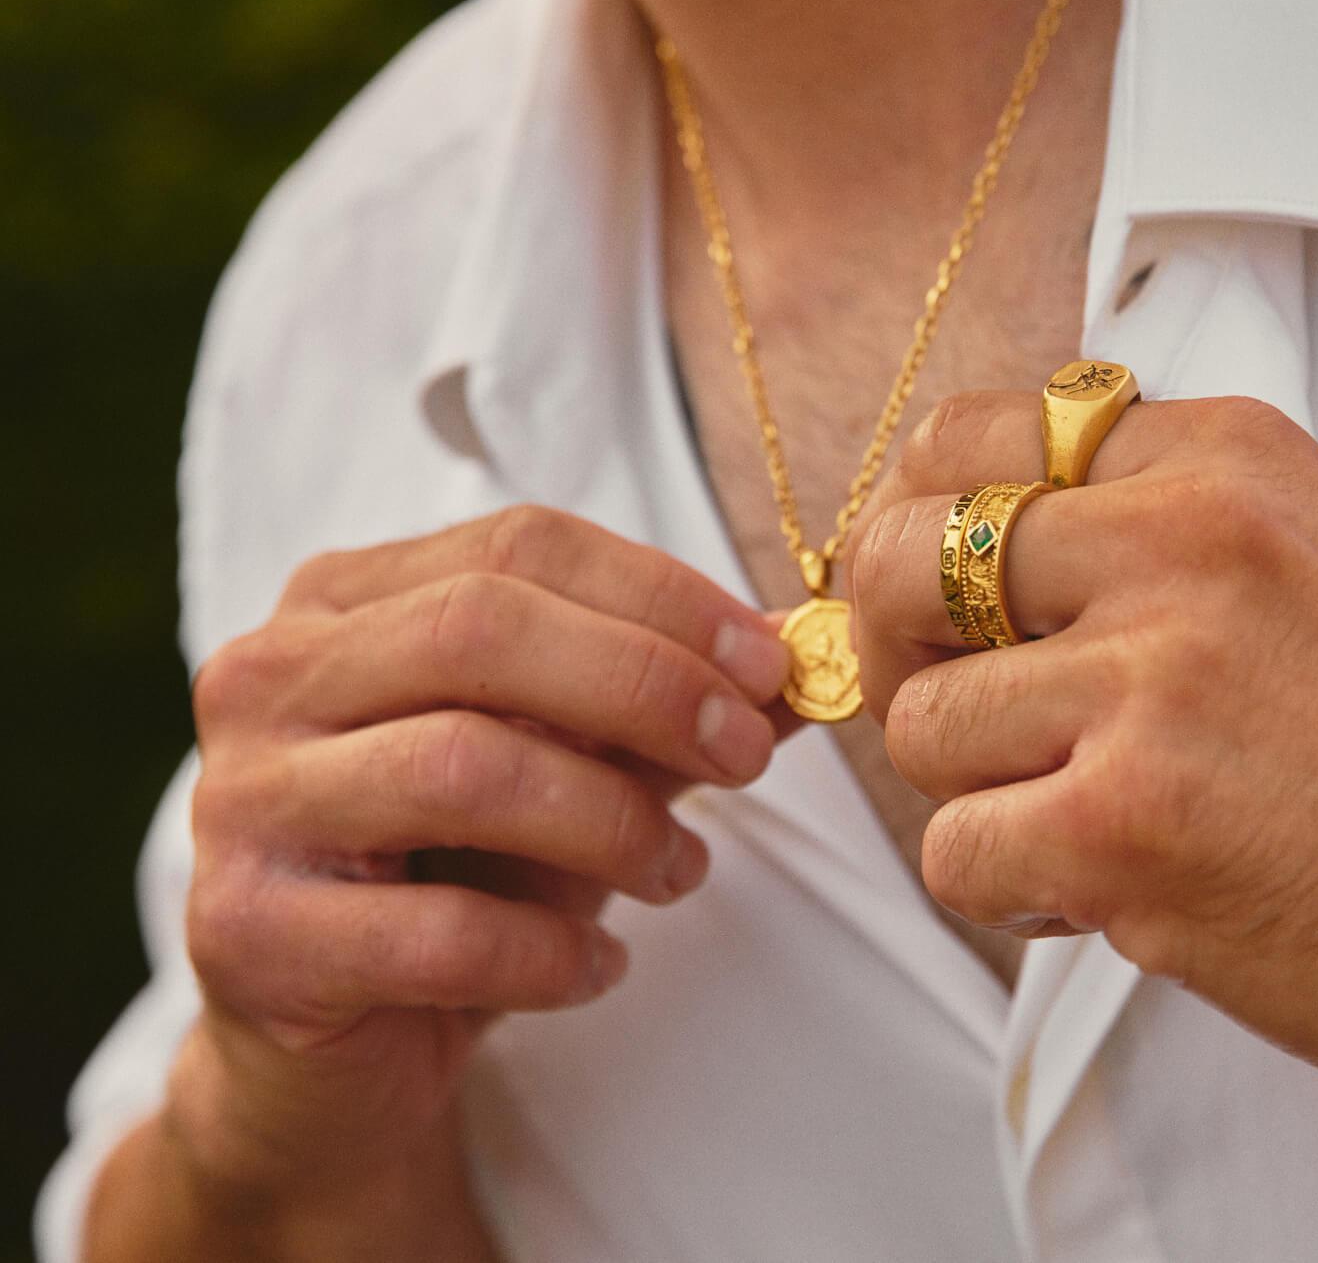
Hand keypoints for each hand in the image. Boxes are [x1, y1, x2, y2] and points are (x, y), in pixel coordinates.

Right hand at [173, 506, 792, 1212]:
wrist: (327, 1044)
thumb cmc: (454, 868)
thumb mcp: (570, 758)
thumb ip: (664, 698)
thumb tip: (797, 655)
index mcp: (345, 600)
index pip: (519, 547)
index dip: (661, 594)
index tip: (766, 662)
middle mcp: (274, 676)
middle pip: (480, 631)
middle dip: (644, 685)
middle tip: (744, 754)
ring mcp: (245, 800)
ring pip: (463, 768)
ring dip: (612, 820)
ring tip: (683, 868)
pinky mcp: (248, 934)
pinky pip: (434, 932)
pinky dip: (548, 950)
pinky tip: (599, 967)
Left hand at [851, 391, 1317, 1140]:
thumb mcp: (1293, 544)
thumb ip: (1134, 516)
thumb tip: (950, 533)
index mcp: (1214, 459)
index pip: (962, 437)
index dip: (911, 517)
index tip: (928, 588)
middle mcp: (1177, 546)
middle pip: (898, 561)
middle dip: (895, 649)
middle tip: (951, 704)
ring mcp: (1148, 685)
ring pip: (918, 725)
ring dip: (973, 789)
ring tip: (1071, 810)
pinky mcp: (1125, 826)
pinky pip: (953, 851)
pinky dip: (1005, 887)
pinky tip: (1095, 886)